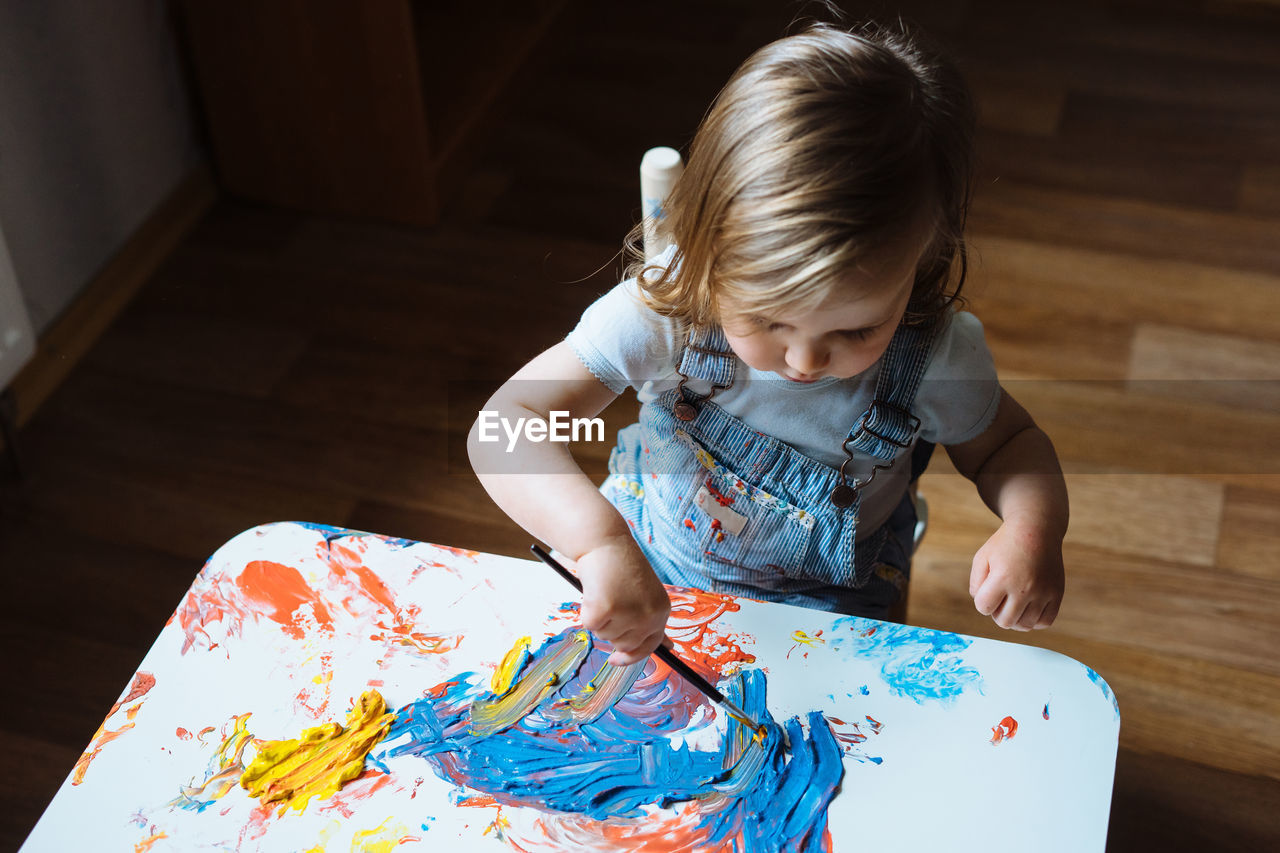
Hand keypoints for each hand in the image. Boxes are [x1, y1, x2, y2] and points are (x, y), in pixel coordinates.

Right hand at [573, 537, 670, 664]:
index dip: (631, 656)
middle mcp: (649, 614)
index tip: (615, 659)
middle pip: (624, 644)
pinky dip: (585, 610)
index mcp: (661, 609)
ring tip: (603, 590)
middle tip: (609, 601)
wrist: (604, 541)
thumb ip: (652, 620)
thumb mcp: (644, 595)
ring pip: (604, 635)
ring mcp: (628, 613)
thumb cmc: (620, 567)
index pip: (651, 644)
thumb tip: (667, 648)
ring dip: (599, 618)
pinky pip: (588, 625)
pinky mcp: (605, 609)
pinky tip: (593, 590)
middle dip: (611, 629)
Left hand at [969, 519, 1064, 630]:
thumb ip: (976, 584)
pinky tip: (1028, 607)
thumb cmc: (1006, 544)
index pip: (984, 607)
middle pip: (1004, 622)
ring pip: (1025, 625)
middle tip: (1000, 597)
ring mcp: (1044, 592)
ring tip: (1013, 601)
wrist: (1037, 530)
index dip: (982, 601)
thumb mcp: (982, 557)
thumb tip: (984, 606)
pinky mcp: (1057, 594)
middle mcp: (1025, 587)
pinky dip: (1034, 620)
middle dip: (997, 612)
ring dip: (1015, 618)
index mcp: (1003, 577)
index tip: (987, 589)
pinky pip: (1045, 622)